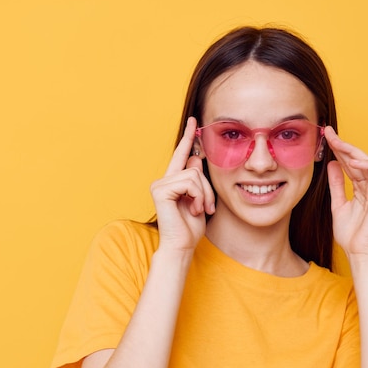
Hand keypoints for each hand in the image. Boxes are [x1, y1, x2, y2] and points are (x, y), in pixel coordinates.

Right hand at [150, 117, 215, 253]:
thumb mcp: (200, 200)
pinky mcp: (160, 190)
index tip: (194, 120)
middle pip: (194, 167)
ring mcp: (160, 184)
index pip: (181, 154)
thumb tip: (195, 158)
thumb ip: (197, 180)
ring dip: (203, 195)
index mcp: (173, 181)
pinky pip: (189, 182)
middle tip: (208, 208)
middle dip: (206, 188)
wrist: (182, 246)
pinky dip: (197, 196)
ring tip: (198, 210)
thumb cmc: (190, 228)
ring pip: (194, 175)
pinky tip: (192, 209)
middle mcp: (163, 180)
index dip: (188, 137)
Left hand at [324, 127, 367, 259]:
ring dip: (353, 151)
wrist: (358, 252)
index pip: (350, 163)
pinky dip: (367, 166)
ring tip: (338, 142)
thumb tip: (333, 164)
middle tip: (328, 132)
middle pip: (358, 159)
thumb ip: (336, 184)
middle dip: (343, 145)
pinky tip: (352, 161)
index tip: (325, 137)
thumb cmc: (350, 233)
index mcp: (360, 187)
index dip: (339, 149)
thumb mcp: (337, 203)